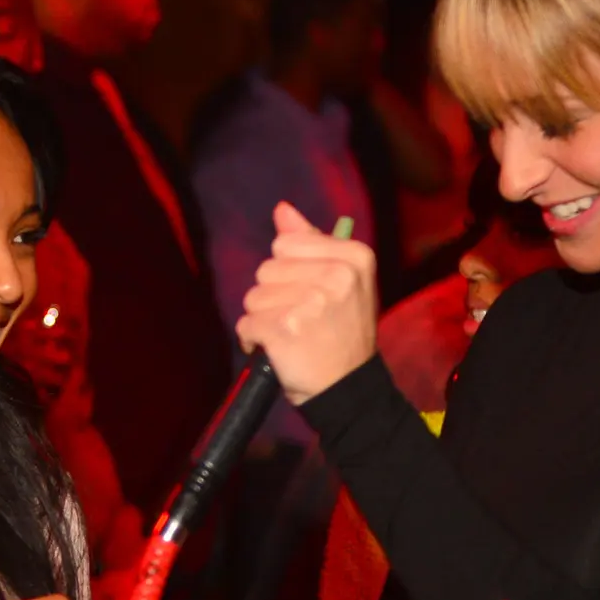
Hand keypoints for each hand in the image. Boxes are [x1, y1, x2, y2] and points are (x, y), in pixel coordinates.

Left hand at [235, 201, 378, 404]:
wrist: (347, 389)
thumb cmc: (341, 334)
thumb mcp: (341, 282)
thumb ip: (311, 242)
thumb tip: (281, 210)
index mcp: (353, 256)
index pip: (286, 243)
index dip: (287, 271)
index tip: (306, 293)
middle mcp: (335, 276)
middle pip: (267, 269)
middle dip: (273, 296)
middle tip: (298, 320)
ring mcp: (310, 303)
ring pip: (253, 296)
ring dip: (262, 319)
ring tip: (288, 335)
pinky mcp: (285, 329)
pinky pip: (246, 324)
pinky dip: (252, 341)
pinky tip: (274, 350)